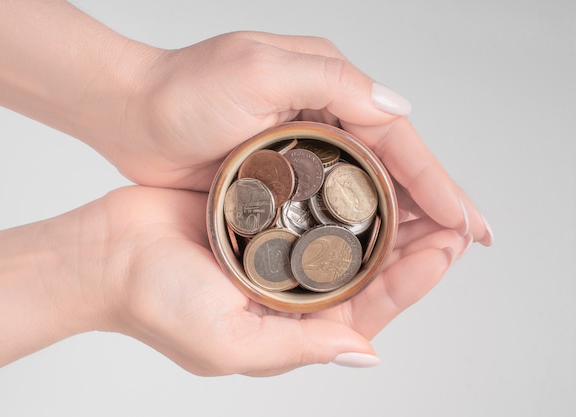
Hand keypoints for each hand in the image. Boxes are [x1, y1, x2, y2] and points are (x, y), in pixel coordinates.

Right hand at [87, 186, 470, 375]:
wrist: (106, 252)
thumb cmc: (156, 303)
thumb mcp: (229, 342)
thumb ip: (298, 347)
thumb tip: (364, 354)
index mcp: (291, 325)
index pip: (368, 307)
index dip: (412, 282)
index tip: (445, 250)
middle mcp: (290, 289)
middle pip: (365, 268)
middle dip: (410, 245)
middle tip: (450, 216)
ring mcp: (277, 249)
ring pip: (344, 232)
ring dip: (383, 214)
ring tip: (423, 190)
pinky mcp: (261, 214)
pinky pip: (310, 200)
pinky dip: (339, 188)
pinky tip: (367, 169)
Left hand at [91, 32, 491, 244]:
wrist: (130, 113)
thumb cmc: (184, 91)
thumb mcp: (257, 71)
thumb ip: (331, 82)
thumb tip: (398, 108)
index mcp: (328, 88)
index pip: (397, 140)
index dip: (437, 181)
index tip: (468, 222)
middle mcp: (322, 118)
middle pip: (391, 167)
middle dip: (432, 204)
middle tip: (467, 244)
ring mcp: (301, 152)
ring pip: (365, 190)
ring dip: (401, 220)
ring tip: (434, 255)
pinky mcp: (279, 178)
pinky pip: (329, 206)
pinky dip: (356, 226)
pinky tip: (374, 251)